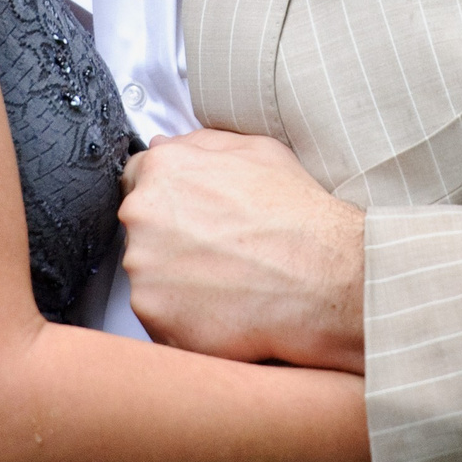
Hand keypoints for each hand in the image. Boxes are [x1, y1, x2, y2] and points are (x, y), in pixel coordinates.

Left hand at [118, 129, 364, 372]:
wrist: (325, 276)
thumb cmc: (297, 215)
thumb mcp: (257, 151)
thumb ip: (200, 144)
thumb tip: (168, 146)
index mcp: (163, 170)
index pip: (135, 178)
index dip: (167, 198)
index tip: (187, 217)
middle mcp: (143, 215)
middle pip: (141, 229)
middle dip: (170, 240)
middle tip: (216, 253)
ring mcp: (144, 268)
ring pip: (148, 275)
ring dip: (177, 281)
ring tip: (226, 283)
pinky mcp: (154, 314)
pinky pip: (159, 316)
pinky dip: (185, 317)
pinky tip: (223, 309)